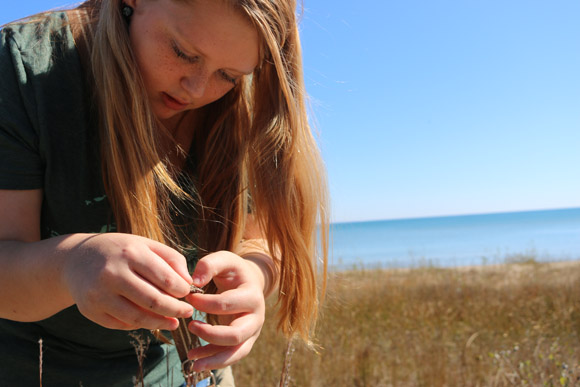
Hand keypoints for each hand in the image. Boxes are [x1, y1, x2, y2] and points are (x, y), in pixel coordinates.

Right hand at [62, 233, 193, 329]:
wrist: (76, 259)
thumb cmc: (120, 251)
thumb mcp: (145, 244)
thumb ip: (171, 259)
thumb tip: (189, 282)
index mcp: (131, 253)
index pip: (165, 279)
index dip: (182, 290)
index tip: (188, 293)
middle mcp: (112, 273)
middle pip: (153, 301)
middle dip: (176, 309)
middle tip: (187, 312)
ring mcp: (99, 294)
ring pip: (138, 317)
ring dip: (160, 323)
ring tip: (174, 322)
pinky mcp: (90, 310)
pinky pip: (121, 324)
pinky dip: (139, 324)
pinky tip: (150, 321)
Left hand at [186, 250, 266, 370]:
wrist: (250, 282)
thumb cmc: (234, 271)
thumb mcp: (224, 260)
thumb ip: (209, 265)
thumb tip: (194, 282)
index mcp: (252, 295)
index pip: (227, 303)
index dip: (205, 303)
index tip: (187, 296)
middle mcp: (256, 317)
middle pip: (236, 334)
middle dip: (210, 334)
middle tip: (190, 326)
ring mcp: (252, 332)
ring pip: (236, 352)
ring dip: (213, 358)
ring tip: (191, 360)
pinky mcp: (245, 342)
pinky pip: (231, 356)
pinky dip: (213, 360)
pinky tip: (195, 360)